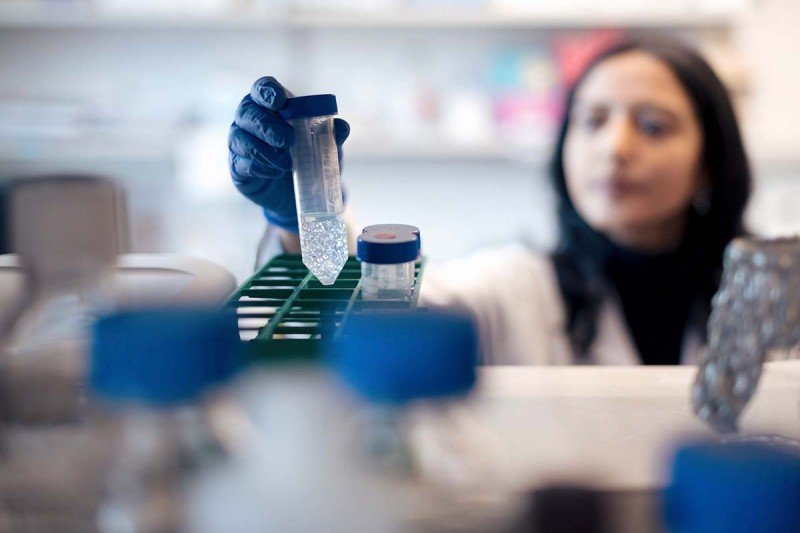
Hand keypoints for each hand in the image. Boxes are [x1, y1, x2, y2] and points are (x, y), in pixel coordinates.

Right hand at [228, 76, 350, 231]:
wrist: (304, 193)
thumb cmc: (312, 158)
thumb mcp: (327, 147)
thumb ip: (333, 135)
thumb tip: (342, 126)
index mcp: (273, 106)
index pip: (262, 89)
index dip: (266, 91)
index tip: (279, 102)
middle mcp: (251, 120)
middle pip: (247, 111)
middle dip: (267, 124)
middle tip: (289, 139)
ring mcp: (241, 143)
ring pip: (240, 138)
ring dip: (263, 149)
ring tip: (287, 164)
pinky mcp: (238, 167)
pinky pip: (240, 162)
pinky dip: (258, 166)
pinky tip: (274, 172)